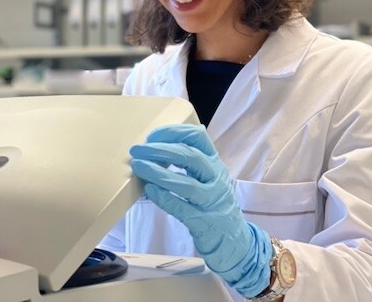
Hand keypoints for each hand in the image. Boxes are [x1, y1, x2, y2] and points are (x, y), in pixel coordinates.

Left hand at [130, 124, 272, 296]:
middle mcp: (216, 178)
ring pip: (186, 184)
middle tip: (137, 150)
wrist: (234, 239)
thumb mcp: (207, 177)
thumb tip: (155, 147)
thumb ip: (189, 161)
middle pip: (190, 157)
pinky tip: (149, 190)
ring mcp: (212, 201)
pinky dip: (165, 198)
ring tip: (139, 167)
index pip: (198, 137)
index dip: (174, 133)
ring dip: (159, 173)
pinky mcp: (204, 222)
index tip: (152, 136)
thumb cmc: (212, 203)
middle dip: (161, 150)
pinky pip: (182, 208)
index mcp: (214, 163)